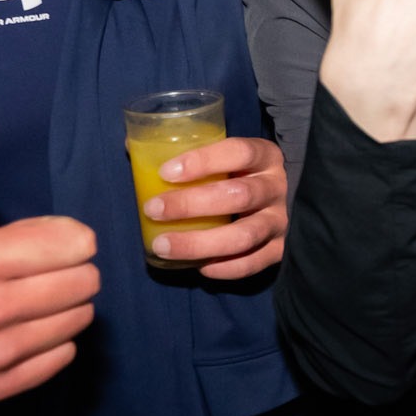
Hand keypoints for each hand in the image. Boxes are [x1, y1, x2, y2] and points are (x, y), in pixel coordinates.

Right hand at [0, 101, 98, 401]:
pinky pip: (62, 356)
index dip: (66, 236)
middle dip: (71, 268)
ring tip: (31, 294)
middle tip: (40, 267)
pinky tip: (23, 326)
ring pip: (79, 319)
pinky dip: (53, 340)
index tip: (42, 238)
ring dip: (65, 304)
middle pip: (85, 282)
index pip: (76, 244)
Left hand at [139, 136, 287, 278]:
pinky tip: (200, 267)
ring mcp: (281, 221)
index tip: (166, 172)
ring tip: (162, 245)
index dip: (204, 161)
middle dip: (191, 204)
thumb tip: (131, 147)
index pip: (240, 152)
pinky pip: (254, 263)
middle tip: (153, 209)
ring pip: (245, 235)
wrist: (284, 201)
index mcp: (265, 157)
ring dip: (200, 242)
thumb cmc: (238, 175)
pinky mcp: (281, 250)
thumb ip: (184, 152)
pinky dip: (226, 268)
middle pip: (240, 195)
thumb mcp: (222, 157)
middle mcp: (277, 188)